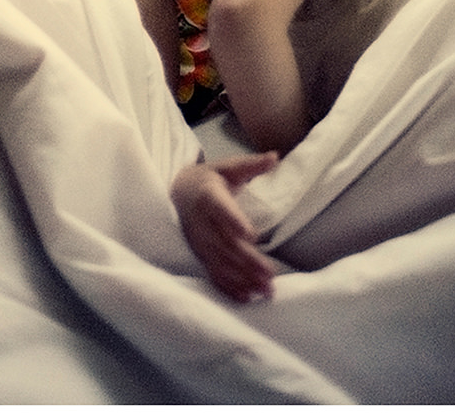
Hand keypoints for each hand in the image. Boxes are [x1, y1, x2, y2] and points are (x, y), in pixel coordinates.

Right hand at [171, 152, 279, 301]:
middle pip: (224, 243)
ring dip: (244, 278)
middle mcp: (201, 222)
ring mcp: (199, 243)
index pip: (219, 209)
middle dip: (248, 261)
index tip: (251, 234)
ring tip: (267, 289)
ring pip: (221, 263)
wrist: (178, 193)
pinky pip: (214, 275)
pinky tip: (248, 297)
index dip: (233, 221)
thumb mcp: (227, 167)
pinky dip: (230, 288)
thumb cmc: (209, 179)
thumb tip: (276, 157)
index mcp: (208, 196)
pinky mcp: (200, 256)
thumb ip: (251, 165)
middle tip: (271, 274)